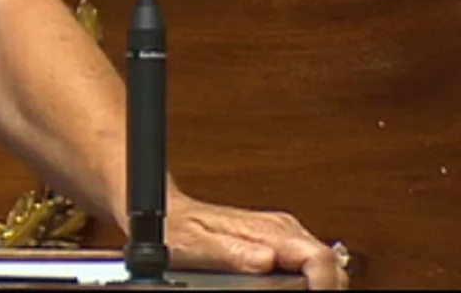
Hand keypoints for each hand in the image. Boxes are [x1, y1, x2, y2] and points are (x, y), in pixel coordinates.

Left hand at [166, 193, 347, 289]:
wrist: (170, 213)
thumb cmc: (178, 226)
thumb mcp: (197, 243)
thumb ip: (233, 253)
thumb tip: (266, 260)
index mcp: (270, 230)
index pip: (320, 258)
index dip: (325, 285)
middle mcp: (283, 231)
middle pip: (329, 267)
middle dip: (325, 289)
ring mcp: (284, 239)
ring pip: (321, 269)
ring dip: (315, 287)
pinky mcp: (279, 248)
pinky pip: (306, 269)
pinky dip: (305, 285)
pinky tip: (287, 291)